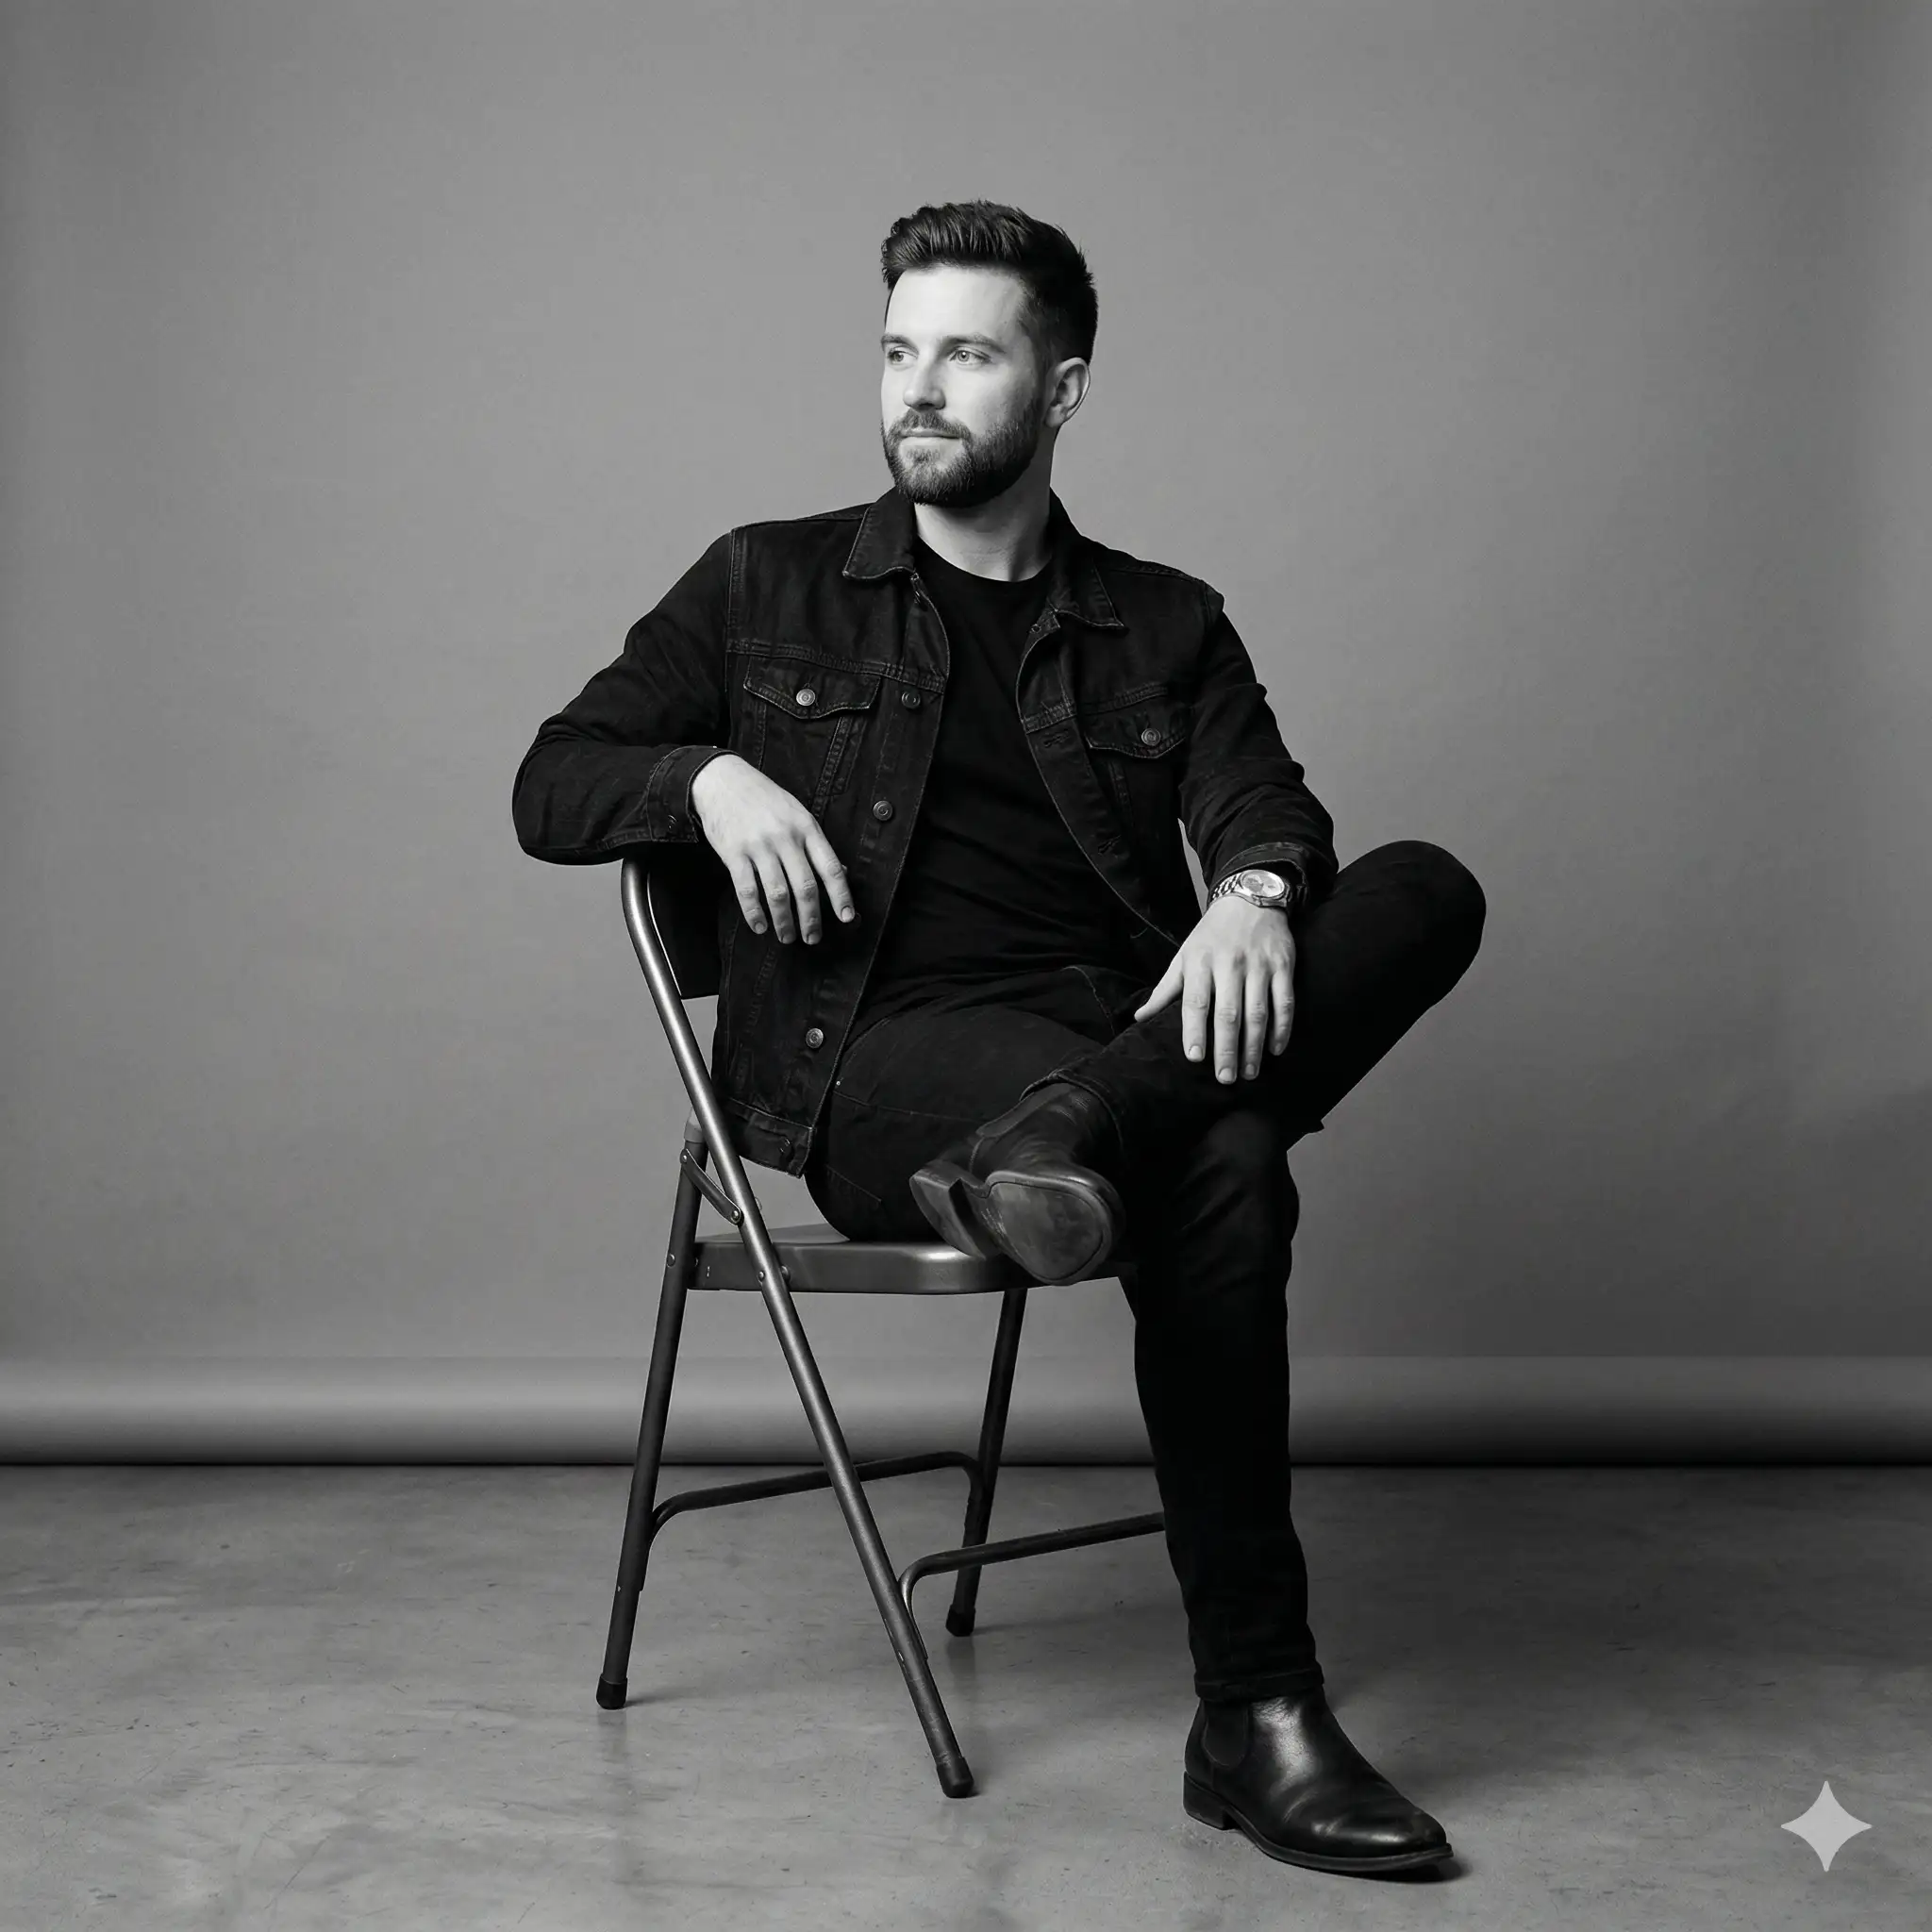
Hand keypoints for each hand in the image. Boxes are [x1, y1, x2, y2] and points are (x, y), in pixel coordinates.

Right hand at [688, 754, 856, 943]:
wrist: (722, 781)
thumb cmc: (764, 799)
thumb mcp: (797, 813)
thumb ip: (815, 843)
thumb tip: (840, 873)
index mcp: (807, 827)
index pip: (830, 867)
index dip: (841, 896)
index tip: (846, 917)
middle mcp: (786, 837)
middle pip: (805, 886)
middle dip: (811, 918)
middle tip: (812, 938)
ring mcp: (759, 845)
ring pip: (777, 893)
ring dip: (784, 921)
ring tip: (787, 936)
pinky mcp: (734, 853)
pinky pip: (747, 890)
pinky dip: (754, 913)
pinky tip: (760, 926)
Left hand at [1132, 894, 1295, 1082]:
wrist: (1250, 897)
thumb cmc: (1212, 934)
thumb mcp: (1184, 956)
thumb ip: (1166, 990)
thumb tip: (1140, 1018)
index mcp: (1200, 962)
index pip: (1196, 1002)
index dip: (1194, 1030)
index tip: (1195, 1058)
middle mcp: (1230, 964)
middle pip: (1228, 1013)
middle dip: (1226, 1049)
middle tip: (1225, 1078)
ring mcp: (1259, 965)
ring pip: (1258, 1013)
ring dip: (1254, 1047)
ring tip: (1249, 1072)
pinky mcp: (1284, 965)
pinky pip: (1284, 1002)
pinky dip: (1282, 1029)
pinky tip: (1275, 1050)